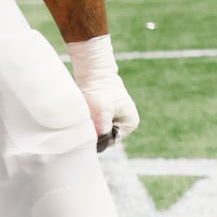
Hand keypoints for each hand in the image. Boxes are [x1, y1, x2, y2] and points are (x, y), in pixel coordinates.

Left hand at [67, 36, 139, 150]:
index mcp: (130, 123)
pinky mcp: (105, 114)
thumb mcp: (102, 111)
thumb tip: (99, 143)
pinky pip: (95, 123)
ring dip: (92, 125)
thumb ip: (102, 127)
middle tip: (88, 119)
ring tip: (88, 112)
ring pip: (99, 129)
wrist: (94, 73)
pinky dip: (90, 120)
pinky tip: (87, 111)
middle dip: (96, 130)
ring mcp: (115, 118)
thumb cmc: (100, 91)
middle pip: (106, 135)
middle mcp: (124, 122)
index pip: (112, 140)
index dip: (100, 137)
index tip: (91, 127)